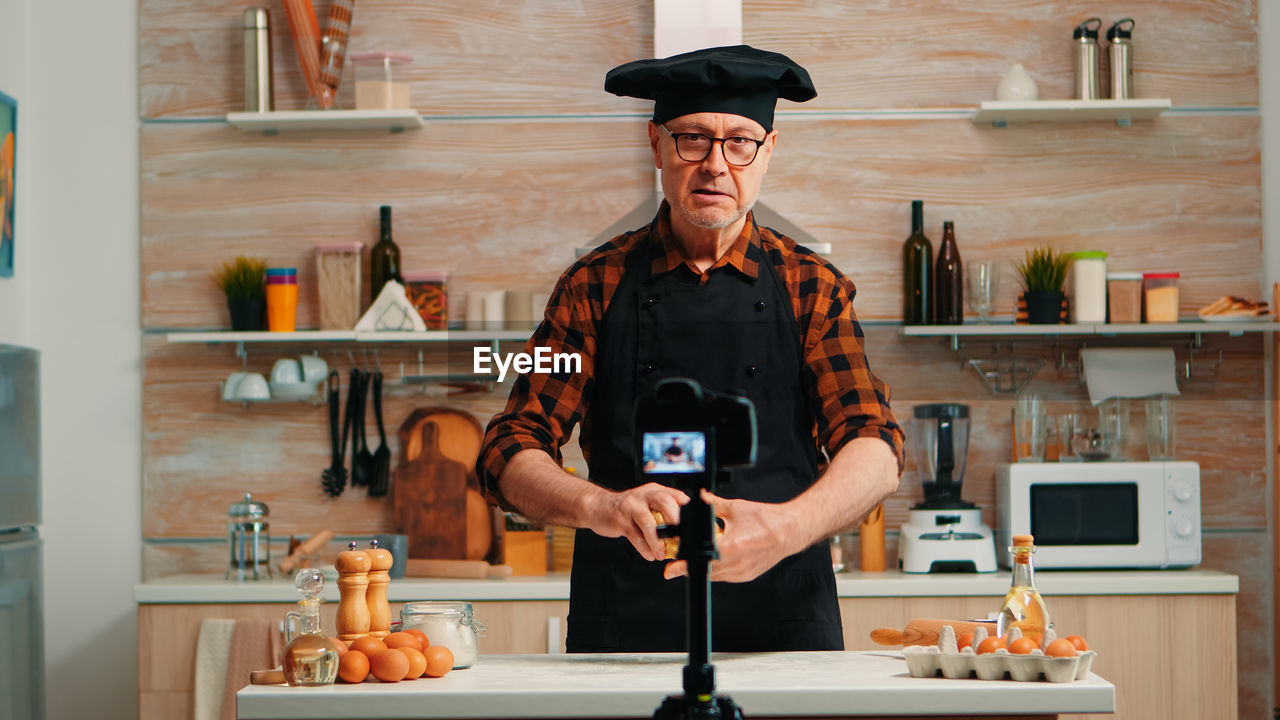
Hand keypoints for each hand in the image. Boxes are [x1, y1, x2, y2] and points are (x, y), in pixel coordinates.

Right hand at [583, 482, 688, 561]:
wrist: (598, 506)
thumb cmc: (627, 509)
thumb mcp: (647, 503)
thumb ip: (664, 511)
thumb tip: (685, 531)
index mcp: (655, 491)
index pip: (676, 495)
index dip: (688, 508)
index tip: (696, 524)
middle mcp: (644, 495)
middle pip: (664, 502)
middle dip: (675, 520)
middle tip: (682, 537)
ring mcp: (630, 506)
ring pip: (647, 522)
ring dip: (657, 540)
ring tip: (662, 554)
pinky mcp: (619, 520)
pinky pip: (634, 536)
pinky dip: (643, 548)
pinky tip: (649, 555)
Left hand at [663, 489, 803, 582]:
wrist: (790, 531)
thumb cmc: (767, 520)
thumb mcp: (736, 508)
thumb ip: (713, 504)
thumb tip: (699, 496)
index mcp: (731, 547)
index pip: (700, 560)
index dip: (683, 566)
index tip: (671, 569)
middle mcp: (736, 564)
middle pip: (705, 571)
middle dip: (691, 567)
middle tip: (681, 561)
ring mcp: (742, 573)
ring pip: (715, 576)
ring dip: (705, 569)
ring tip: (700, 557)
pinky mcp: (747, 576)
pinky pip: (727, 577)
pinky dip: (719, 570)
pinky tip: (718, 559)